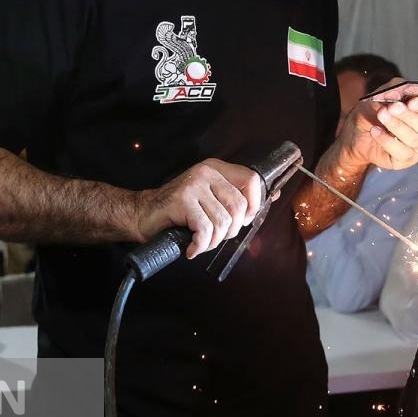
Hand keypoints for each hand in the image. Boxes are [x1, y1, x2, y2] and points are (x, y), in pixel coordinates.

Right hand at [133, 158, 264, 258]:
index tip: (242, 221)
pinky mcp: (181, 200)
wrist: (143, 214)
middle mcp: (206, 172)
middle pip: (238, 206)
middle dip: (231, 230)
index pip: (251, 180)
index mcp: (217, 169)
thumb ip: (239, 196)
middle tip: (216, 237)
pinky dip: (200, 245)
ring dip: (213, 241)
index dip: (253, 205)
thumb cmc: (179, 212)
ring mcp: (193, 185)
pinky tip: (192, 247)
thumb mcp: (212, 198)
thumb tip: (274, 196)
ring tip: (201, 242)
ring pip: (222, 221)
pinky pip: (204, 230)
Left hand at [339, 81, 417, 170]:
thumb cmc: (376, 110)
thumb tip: (408, 89)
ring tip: (381, 115)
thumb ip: (397, 88)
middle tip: (392, 107)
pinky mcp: (404, 160)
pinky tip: (375, 130)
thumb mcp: (384, 94)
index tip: (412, 102)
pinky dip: (386, 140)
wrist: (358, 131)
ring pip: (414, 140)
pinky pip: (401, 152)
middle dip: (408, 116)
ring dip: (396, 126)